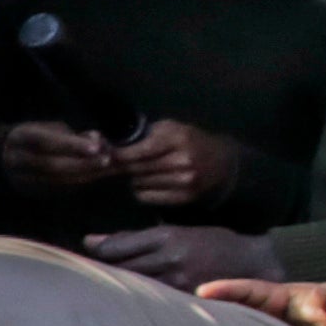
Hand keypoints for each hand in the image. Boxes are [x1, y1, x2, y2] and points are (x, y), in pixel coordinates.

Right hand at [0, 119, 117, 192]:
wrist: (6, 157)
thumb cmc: (37, 138)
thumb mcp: (50, 128)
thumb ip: (72, 135)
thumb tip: (96, 140)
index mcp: (20, 138)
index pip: (45, 141)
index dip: (71, 145)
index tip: (95, 147)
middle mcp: (17, 160)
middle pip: (51, 165)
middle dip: (82, 164)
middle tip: (107, 160)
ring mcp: (22, 179)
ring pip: (56, 181)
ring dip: (85, 176)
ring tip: (107, 169)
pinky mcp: (32, 192)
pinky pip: (58, 190)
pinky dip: (80, 184)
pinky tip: (96, 177)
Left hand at [83, 223, 278, 289]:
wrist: (254, 261)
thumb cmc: (210, 243)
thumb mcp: (175, 232)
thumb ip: (132, 238)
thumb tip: (88, 241)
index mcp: (165, 236)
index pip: (114, 248)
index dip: (95, 255)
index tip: (83, 258)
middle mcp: (170, 258)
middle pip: (119, 269)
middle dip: (100, 275)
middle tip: (81, 283)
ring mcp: (179, 282)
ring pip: (134, 288)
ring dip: (115, 293)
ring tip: (97, 299)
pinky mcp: (187, 302)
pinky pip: (153, 306)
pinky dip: (137, 307)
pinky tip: (125, 311)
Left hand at [115, 119, 241, 210]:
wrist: (221, 161)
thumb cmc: (190, 141)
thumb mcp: (172, 128)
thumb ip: (146, 134)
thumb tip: (114, 144)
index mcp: (178, 139)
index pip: (140, 151)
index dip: (118, 154)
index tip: (104, 155)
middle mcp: (182, 161)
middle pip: (137, 168)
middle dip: (121, 167)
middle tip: (109, 165)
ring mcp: (185, 181)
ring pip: (140, 183)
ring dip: (132, 178)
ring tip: (133, 172)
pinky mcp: (184, 197)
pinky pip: (148, 197)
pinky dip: (141, 190)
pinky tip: (144, 183)